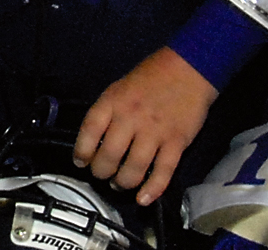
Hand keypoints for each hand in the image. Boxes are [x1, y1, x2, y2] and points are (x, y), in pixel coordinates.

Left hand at [74, 46, 216, 203]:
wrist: (188, 69)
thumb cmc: (150, 78)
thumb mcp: (118, 88)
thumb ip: (108, 112)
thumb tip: (96, 140)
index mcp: (113, 101)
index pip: (89, 130)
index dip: (82, 151)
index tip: (79, 162)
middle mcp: (131, 118)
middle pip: (110, 155)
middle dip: (101, 172)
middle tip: (101, 175)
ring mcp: (155, 132)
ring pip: (134, 168)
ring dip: (123, 182)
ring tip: (119, 184)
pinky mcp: (177, 142)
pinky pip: (163, 171)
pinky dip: (152, 189)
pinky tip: (143, 198)